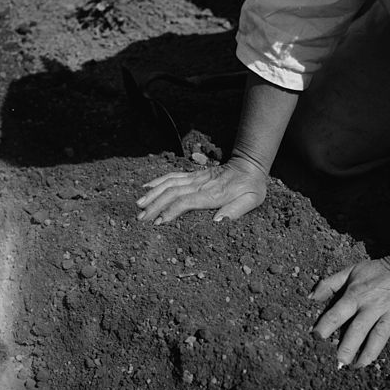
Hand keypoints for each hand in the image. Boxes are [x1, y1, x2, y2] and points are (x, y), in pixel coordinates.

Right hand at [136, 157, 266, 224]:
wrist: (250, 166)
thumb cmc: (251, 187)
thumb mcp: (251, 201)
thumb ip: (235, 211)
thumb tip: (218, 222)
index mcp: (213, 194)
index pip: (186, 202)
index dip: (170, 212)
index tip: (157, 223)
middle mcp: (201, 185)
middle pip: (172, 193)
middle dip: (155, 206)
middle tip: (140, 219)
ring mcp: (195, 178)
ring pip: (169, 184)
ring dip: (153, 194)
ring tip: (138, 205)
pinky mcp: (193, 175)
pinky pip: (172, 176)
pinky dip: (158, 181)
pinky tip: (146, 187)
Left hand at [310, 253, 389, 366]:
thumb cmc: (379, 271)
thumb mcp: (352, 271)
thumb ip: (330, 283)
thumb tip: (310, 297)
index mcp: (357, 295)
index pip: (338, 312)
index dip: (326, 325)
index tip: (316, 337)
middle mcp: (374, 306)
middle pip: (358, 329)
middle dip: (348, 347)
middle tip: (339, 362)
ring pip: (379, 336)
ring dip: (369, 353)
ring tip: (359, 365)